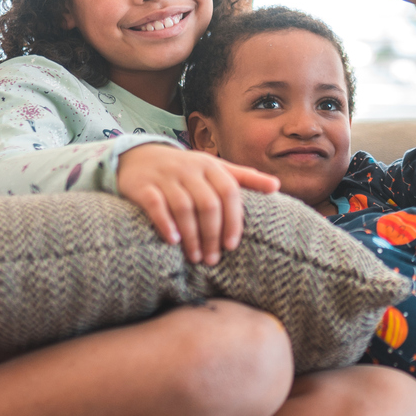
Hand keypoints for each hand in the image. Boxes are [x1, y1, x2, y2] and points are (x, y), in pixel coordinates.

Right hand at [117, 142, 280, 264]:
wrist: (138, 157)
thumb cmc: (185, 169)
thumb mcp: (214, 168)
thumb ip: (244, 177)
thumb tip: (277, 186)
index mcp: (210, 166)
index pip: (229, 192)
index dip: (233, 220)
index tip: (232, 245)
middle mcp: (189, 169)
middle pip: (208, 204)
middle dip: (212, 235)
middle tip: (213, 259)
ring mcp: (165, 177)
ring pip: (183, 207)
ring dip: (192, 235)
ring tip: (195, 257)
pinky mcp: (143, 186)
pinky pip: (156, 205)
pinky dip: (165, 223)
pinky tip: (173, 241)